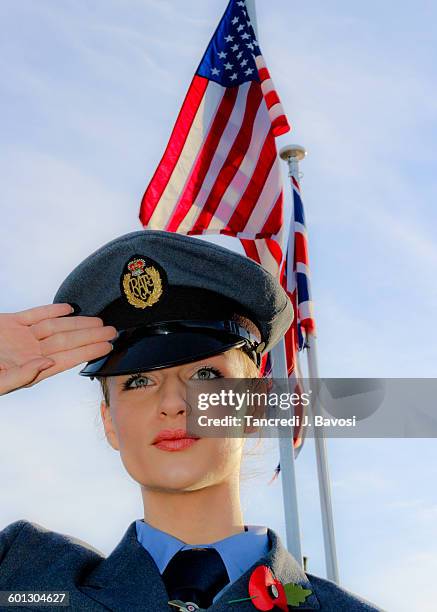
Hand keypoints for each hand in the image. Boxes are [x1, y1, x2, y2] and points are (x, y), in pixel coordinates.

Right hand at [0, 303, 116, 394]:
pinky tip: (68, 308)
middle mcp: (28, 353)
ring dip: (76, 323)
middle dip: (90, 336)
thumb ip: (20, 376)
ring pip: (54, 327)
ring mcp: (19, 337)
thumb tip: (48, 364)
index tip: (107, 346)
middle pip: (66, 342)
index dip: (87, 352)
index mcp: (28, 369)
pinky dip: (50, 310)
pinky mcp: (9, 322)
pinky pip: (33, 315)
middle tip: (114, 330)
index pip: (65, 360)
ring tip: (98, 320)